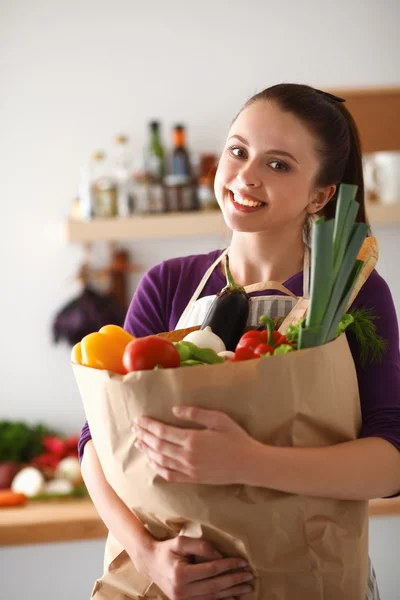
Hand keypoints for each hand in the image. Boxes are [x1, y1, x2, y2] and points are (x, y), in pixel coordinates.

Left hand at [132, 406, 258, 484]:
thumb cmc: (236, 437)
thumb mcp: (218, 419)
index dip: (148, 425)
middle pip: (158, 445)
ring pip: (160, 461)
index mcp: (192, 439)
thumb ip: (195, 413)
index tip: (139, 419)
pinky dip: (157, 468)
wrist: (249, 464)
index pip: (162, 431)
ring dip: (147, 451)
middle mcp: (186, 456)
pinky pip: (169, 475)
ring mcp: (189, 470)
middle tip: (134, 428)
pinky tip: (152, 462)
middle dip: (144, 436)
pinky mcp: (193, 479)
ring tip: (138, 443)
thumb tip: (174, 410)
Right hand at [136, 535, 254, 599]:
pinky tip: (234, 597)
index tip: (243, 562)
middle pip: (215, 586)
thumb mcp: (181, 542)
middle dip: (235, 581)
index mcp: (181, 574)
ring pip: (213, 597)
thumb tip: (219, 555)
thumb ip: (200, 546)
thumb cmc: (166, 550)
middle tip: (250, 576)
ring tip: (247, 587)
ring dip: (232, 592)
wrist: (150, 563)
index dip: (228, 565)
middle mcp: (182, 591)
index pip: (211, 570)